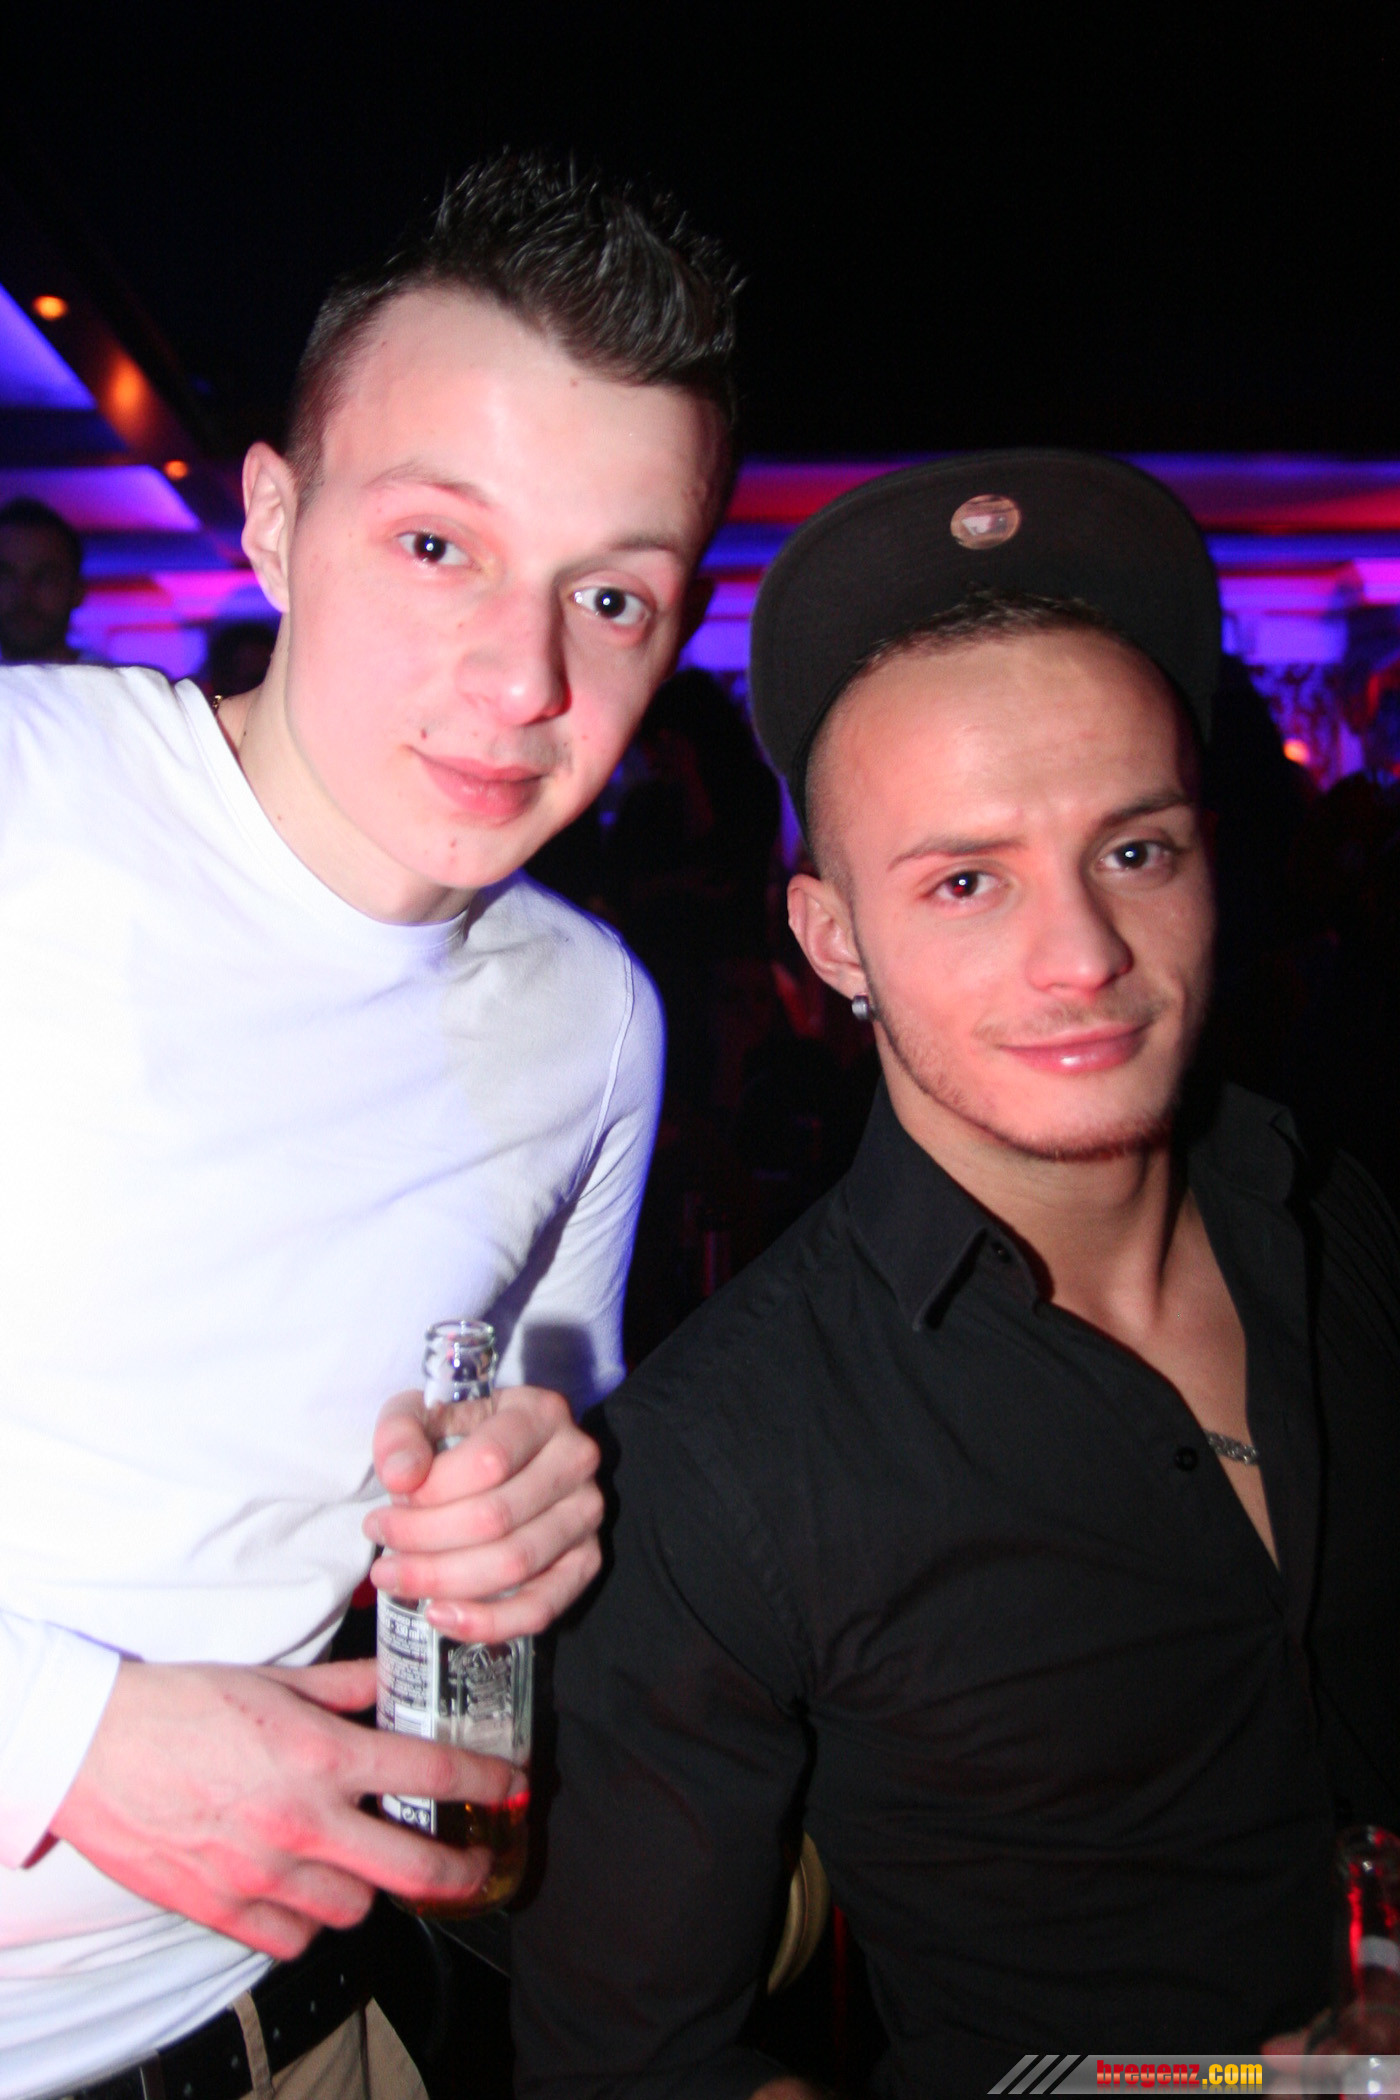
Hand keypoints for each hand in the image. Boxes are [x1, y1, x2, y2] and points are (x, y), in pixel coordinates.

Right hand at [50, 1658, 513, 1959]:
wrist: (94, 1747)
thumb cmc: (182, 1703)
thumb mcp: (276, 1679)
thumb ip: (345, 1686)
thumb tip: (393, 1677)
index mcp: (323, 1756)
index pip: (431, 1776)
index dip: (486, 1783)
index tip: (511, 1787)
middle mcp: (304, 1821)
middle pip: (413, 1867)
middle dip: (457, 1869)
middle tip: (473, 1863)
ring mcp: (265, 1873)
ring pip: (353, 1909)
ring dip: (367, 1890)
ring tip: (362, 1867)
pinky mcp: (224, 1908)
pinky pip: (292, 1938)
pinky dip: (305, 1922)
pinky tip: (302, 1893)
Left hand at [364, 1384, 602, 1641]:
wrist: (503, 1457)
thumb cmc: (459, 1435)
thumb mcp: (422, 1414)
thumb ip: (402, 1435)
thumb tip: (401, 1477)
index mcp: (540, 1413)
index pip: (488, 1461)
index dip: (431, 1492)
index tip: (389, 1501)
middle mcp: (576, 1460)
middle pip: (497, 1517)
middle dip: (424, 1540)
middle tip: (380, 1547)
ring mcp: (586, 1514)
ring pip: (514, 1564)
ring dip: (443, 1580)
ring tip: (394, 1577)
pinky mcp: (586, 1562)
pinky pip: (541, 1607)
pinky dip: (488, 1621)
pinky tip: (440, 1615)